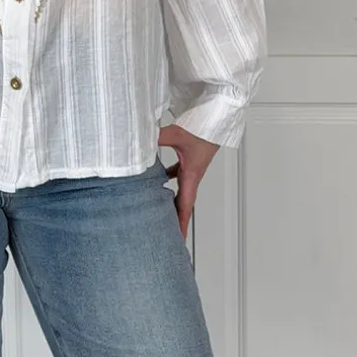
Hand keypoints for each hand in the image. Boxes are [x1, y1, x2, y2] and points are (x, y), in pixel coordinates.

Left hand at [157, 124, 218, 239]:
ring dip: (172, 201)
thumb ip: (156, 138)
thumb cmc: (205, 127)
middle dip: (176, 220)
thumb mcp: (177, 134)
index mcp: (192, 174)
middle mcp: (192, 174)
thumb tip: (139, 142)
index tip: (178, 239)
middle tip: (168, 235)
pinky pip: (177, 174)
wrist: (217, 117)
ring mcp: (191, 167)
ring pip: (180, 189)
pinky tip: (158, 176)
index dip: (181, 223)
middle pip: (183, 203)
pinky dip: (168, 178)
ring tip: (161, 210)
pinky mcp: (189, 159)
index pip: (185, 205)